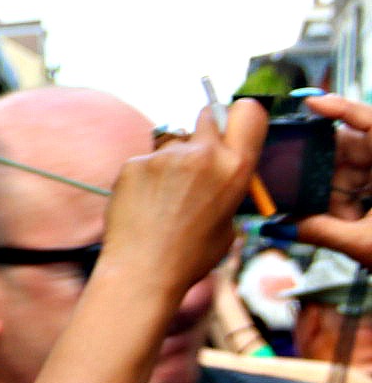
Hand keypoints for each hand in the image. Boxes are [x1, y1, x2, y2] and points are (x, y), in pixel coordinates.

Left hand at [102, 98, 266, 294]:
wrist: (142, 271)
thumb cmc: (189, 256)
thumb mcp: (228, 221)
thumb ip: (226, 187)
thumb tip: (217, 172)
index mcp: (236, 167)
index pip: (248, 111)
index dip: (238, 115)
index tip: (230, 125)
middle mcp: (203, 154)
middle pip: (207, 115)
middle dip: (203, 131)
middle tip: (193, 159)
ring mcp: (166, 157)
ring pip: (172, 140)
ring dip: (171, 158)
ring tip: (163, 197)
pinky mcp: (135, 163)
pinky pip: (145, 160)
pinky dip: (144, 177)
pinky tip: (142, 205)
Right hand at [294, 92, 371, 267]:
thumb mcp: (364, 244)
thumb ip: (320, 232)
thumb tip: (281, 224)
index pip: (371, 123)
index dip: (341, 108)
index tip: (310, 102)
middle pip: (351, 150)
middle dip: (320, 166)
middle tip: (291, 177)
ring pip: (349, 174)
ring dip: (328, 194)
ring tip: (321, 214)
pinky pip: (355, 192)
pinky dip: (340, 207)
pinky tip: (332, 221)